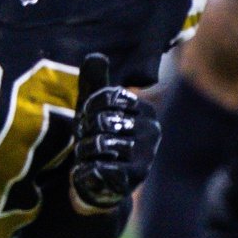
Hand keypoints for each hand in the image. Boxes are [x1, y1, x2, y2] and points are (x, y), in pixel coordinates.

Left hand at [69, 53, 160, 211]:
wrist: (99, 182)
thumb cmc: (98, 138)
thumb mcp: (94, 110)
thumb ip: (96, 83)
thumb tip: (96, 55)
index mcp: (145, 110)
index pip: (108, 98)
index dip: (89, 109)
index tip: (88, 120)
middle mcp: (152, 131)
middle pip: (103, 120)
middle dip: (85, 132)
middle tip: (87, 142)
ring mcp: (146, 155)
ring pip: (100, 143)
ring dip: (84, 152)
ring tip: (89, 157)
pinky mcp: (135, 178)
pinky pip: (99, 166)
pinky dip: (86, 170)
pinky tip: (91, 172)